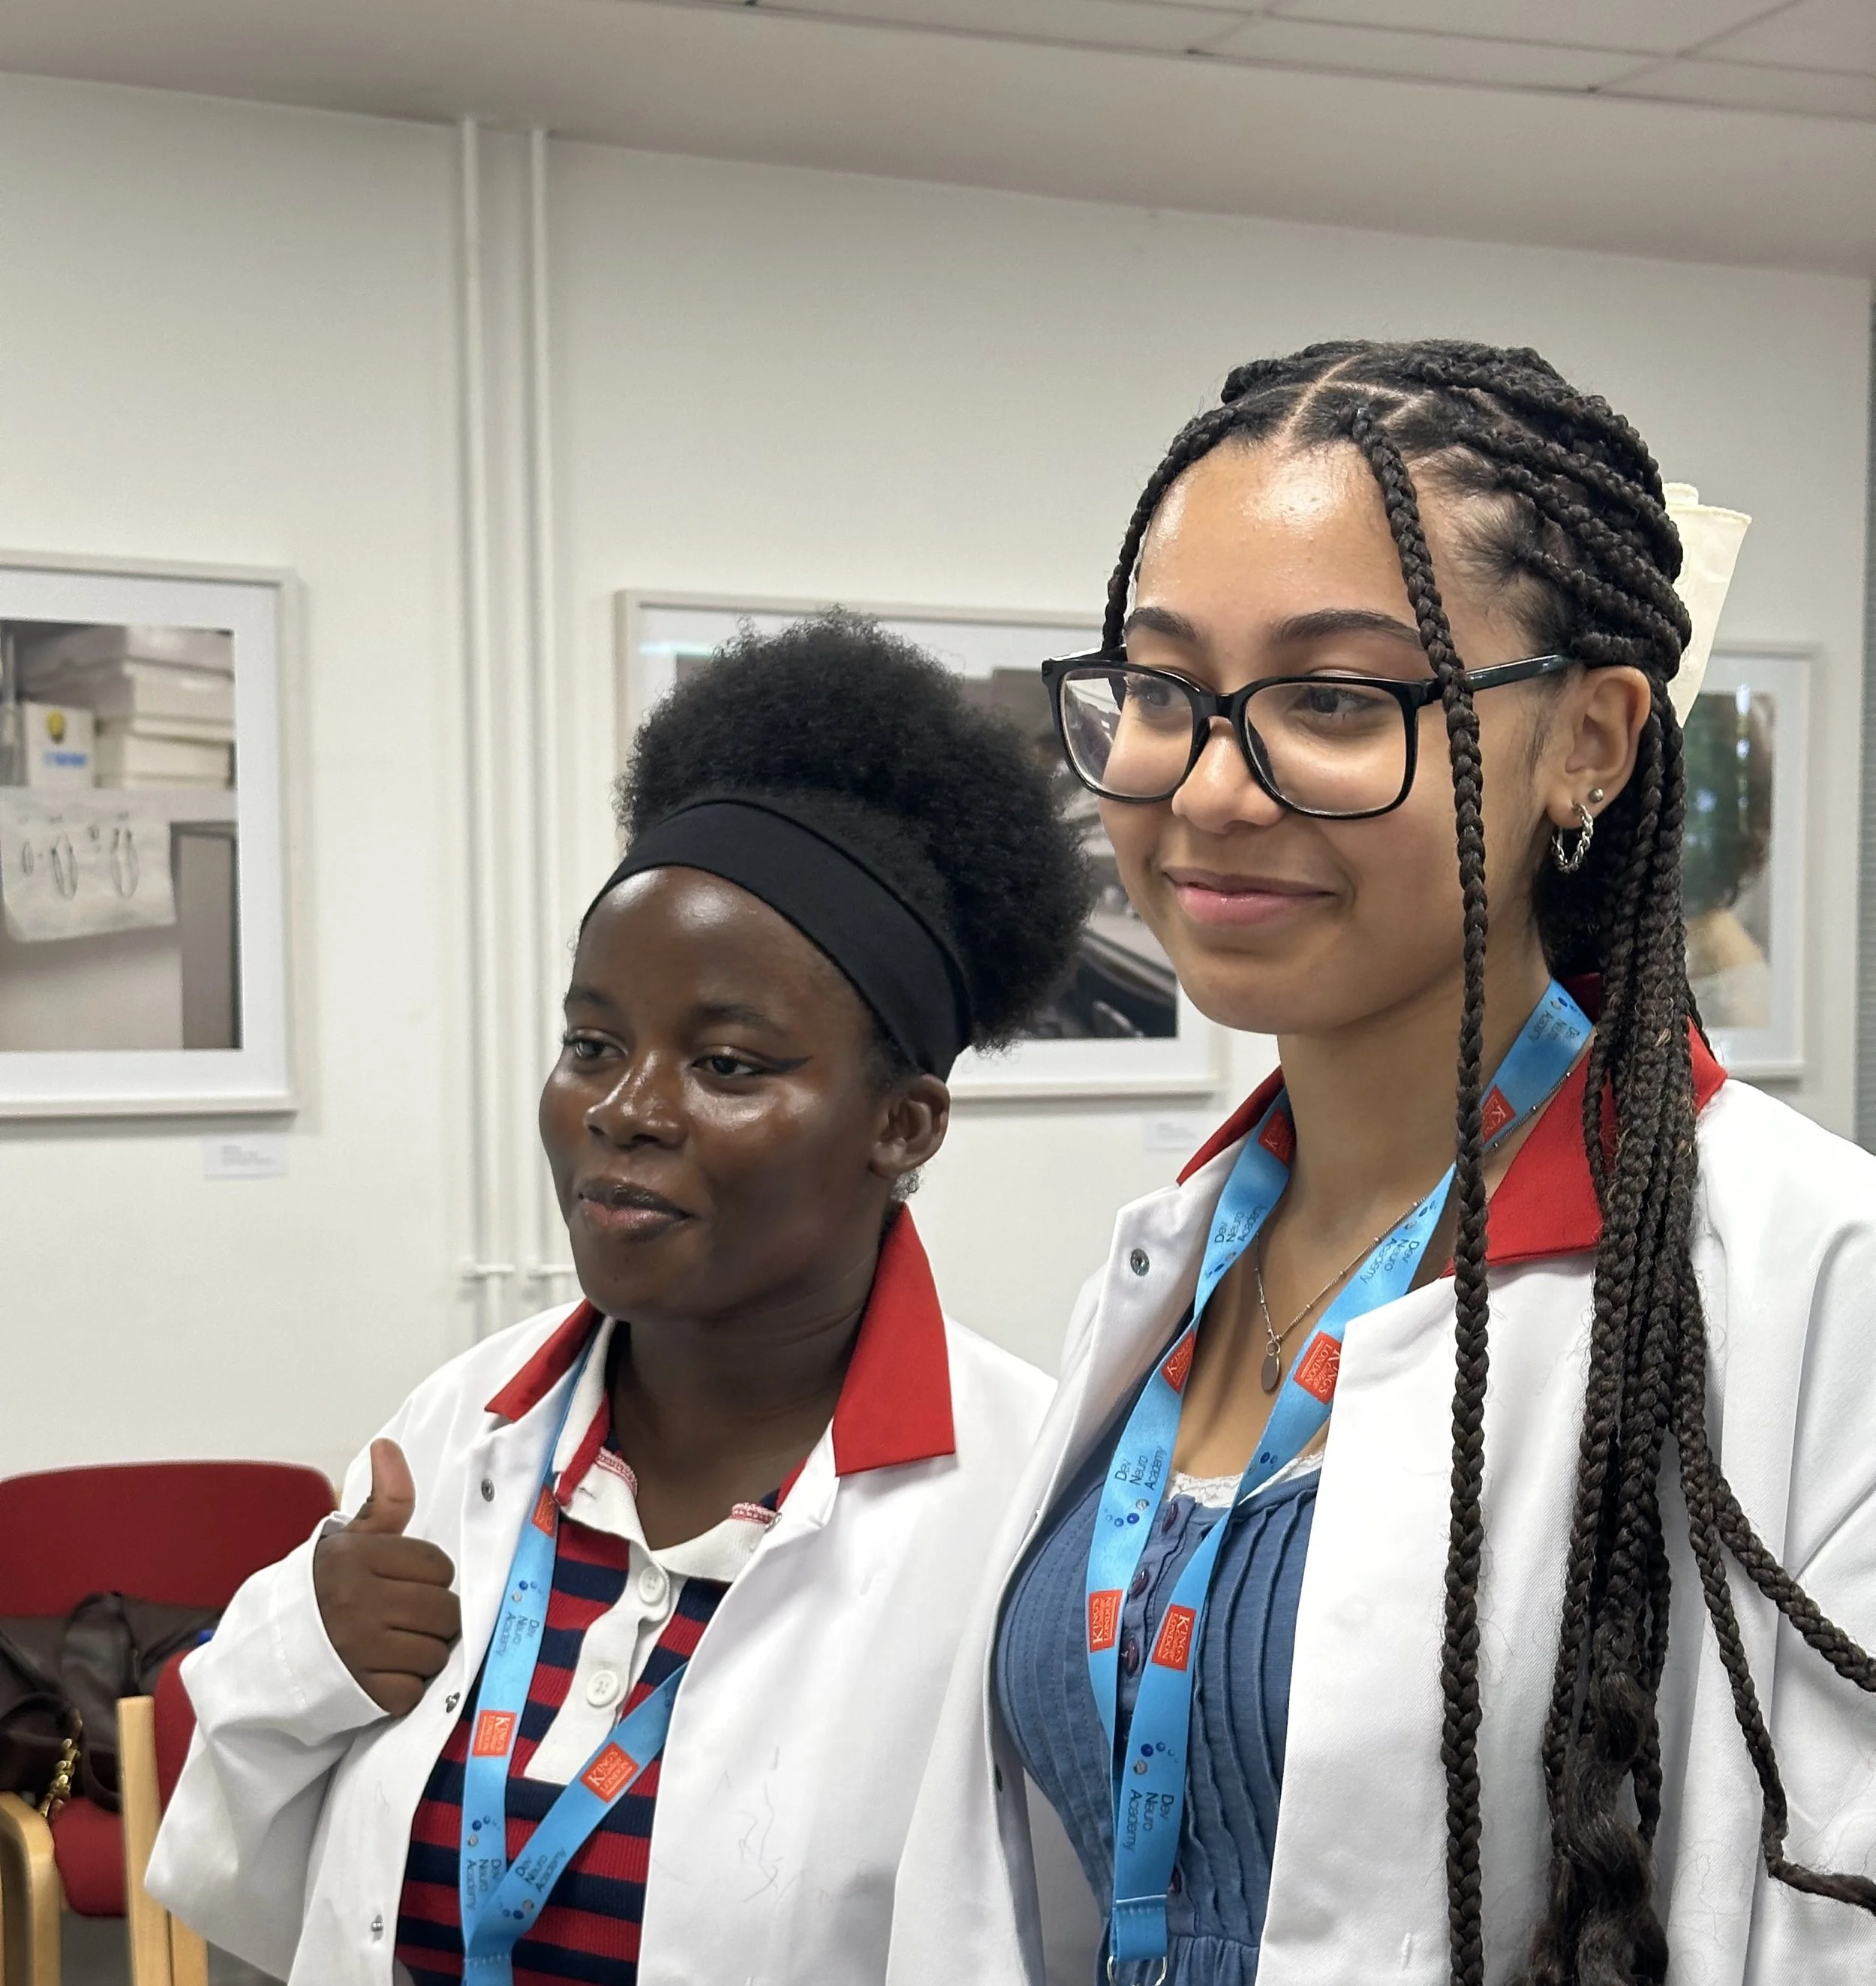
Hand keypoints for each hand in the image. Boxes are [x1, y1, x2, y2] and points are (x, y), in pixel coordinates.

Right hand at [313, 1439, 460, 1714]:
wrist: (266, 1653)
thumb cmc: (322, 1589)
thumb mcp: (349, 1540)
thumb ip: (384, 1498)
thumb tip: (386, 1445)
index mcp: (357, 1559)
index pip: (438, 1566)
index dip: (430, 1577)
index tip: (408, 1583)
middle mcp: (356, 1602)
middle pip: (445, 1612)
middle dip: (434, 1617)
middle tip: (408, 1617)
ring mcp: (357, 1650)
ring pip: (435, 1653)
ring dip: (424, 1653)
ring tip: (396, 1645)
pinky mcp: (358, 1693)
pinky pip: (412, 1692)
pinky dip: (405, 1688)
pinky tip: (385, 1673)